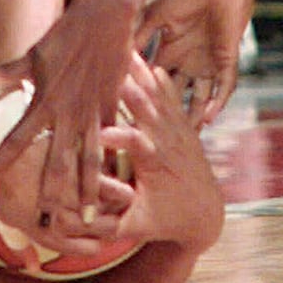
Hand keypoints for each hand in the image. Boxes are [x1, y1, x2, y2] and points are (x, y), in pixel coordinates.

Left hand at [0, 0, 134, 217]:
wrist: (105, 21)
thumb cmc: (65, 35)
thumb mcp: (32, 54)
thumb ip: (7, 72)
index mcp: (45, 100)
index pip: (20, 135)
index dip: (5, 156)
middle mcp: (69, 114)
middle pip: (58, 162)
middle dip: (53, 193)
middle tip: (48, 220)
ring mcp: (94, 115)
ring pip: (91, 161)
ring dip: (88, 191)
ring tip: (89, 218)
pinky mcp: (113, 112)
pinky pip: (112, 146)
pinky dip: (112, 168)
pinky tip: (116, 188)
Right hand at [101, 55, 224, 251]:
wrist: (206, 213)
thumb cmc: (165, 220)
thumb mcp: (138, 228)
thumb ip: (109, 223)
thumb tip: (76, 221)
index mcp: (157, 168)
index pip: (140, 149)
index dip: (122, 140)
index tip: (100, 134)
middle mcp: (170, 146)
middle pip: (151, 114)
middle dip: (133, 93)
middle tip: (113, 71)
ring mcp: (179, 133)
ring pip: (160, 99)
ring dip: (143, 77)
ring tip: (126, 54)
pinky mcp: (182, 126)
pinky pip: (172, 99)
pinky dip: (161, 80)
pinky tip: (149, 61)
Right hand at [138, 0, 254, 126]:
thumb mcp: (155, 13)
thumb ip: (137, 34)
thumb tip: (114, 55)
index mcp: (169, 46)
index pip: (153, 76)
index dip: (142, 93)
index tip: (126, 111)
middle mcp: (188, 58)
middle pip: (176, 93)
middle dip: (167, 113)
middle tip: (154, 136)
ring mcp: (209, 60)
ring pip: (200, 95)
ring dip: (194, 114)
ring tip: (184, 137)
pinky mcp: (228, 58)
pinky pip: (224, 86)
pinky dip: (218, 102)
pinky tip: (209, 118)